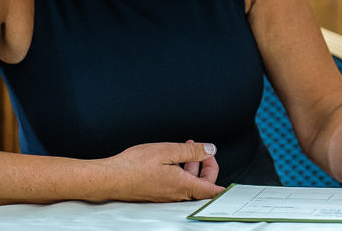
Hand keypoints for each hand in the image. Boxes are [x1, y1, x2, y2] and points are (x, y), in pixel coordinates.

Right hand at [99, 141, 224, 201]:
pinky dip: (180, 169)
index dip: (224, 187)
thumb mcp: (168, 151)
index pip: (211, 191)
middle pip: (202, 185)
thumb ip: (193, 151)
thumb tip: (211, 150)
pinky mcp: (157, 192)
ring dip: (192, 165)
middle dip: (206, 166)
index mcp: (182, 186)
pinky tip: (173, 156)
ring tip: (187, 146)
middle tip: (203, 150)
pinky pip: (176, 183)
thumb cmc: (134, 165)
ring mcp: (166, 195)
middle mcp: (176, 194)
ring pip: (189, 183)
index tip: (232, 184)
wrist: (109, 178)